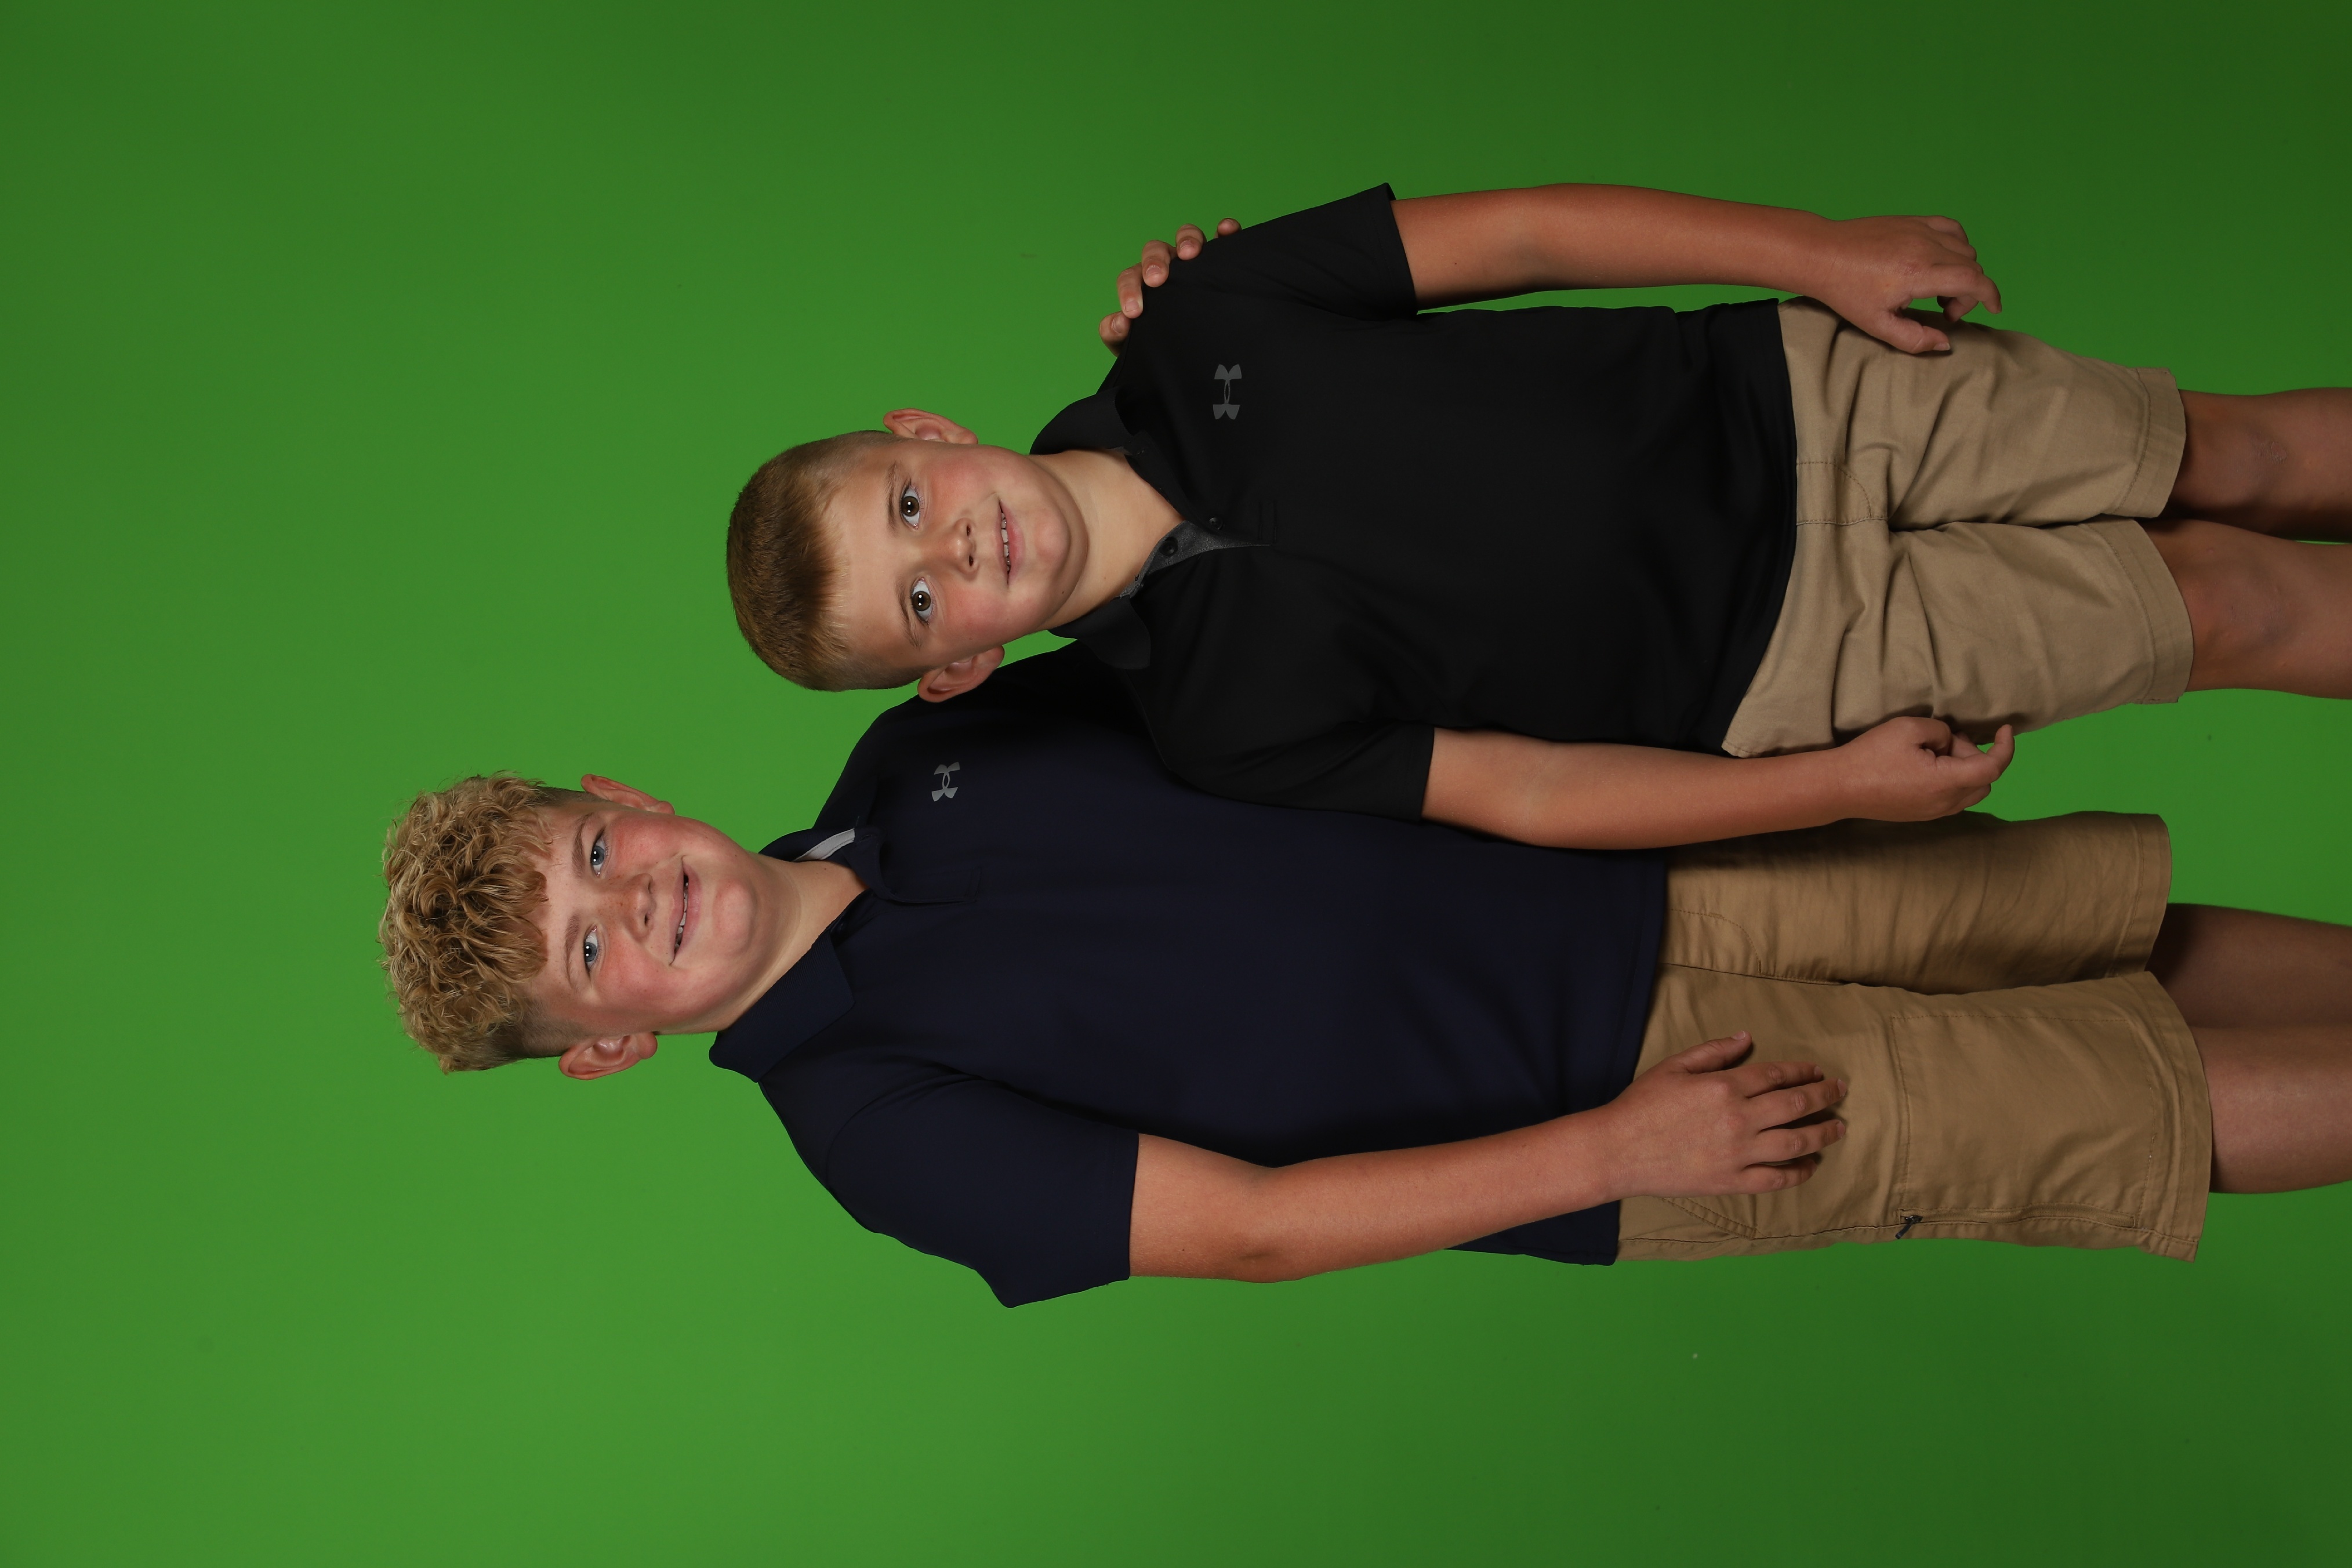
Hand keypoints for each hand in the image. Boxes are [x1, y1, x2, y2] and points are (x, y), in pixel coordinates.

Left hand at [1099, 217, 1240, 352]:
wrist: (1193, 353)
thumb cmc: (1161, 344)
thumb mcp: (1134, 344)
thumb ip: (1116, 334)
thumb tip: (1119, 322)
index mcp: (1143, 284)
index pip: (1130, 277)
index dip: (1129, 290)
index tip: (1133, 312)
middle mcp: (1167, 267)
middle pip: (1155, 250)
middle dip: (1154, 261)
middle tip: (1156, 280)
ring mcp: (1193, 262)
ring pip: (1187, 237)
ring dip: (1188, 240)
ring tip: (1191, 253)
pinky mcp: (1220, 260)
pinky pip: (1223, 239)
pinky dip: (1225, 231)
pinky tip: (1226, 230)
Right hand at [1592, 1033, 1845, 1198]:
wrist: (1618, 1150)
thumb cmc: (1642, 1104)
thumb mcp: (1674, 1066)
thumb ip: (1713, 1051)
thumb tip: (1747, 1038)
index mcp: (1724, 1086)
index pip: (1777, 1075)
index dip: (1802, 1071)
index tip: (1817, 1071)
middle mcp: (1739, 1118)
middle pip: (1796, 1105)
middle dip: (1824, 1096)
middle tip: (1839, 1091)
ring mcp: (1738, 1153)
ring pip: (1796, 1142)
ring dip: (1823, 1133)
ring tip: (1838, 1128)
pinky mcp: (1732, 1181)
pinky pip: (1777, 1178)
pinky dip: (1800, 1172)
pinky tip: (1811, 1164)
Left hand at [1803, 214, 2003, 353]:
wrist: (1822, 254)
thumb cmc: (1845, 290)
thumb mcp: (1876, 324)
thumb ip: (1913, 338)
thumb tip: (1944, 343)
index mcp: (1918, 273)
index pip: (1973, 280)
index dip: (1990, 296)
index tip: (1994, 309)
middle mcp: (1924, 247)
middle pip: (1972, 267)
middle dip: (1969, 292)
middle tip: (1944, 310)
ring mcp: (1920, 230)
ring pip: (1965, 248)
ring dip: (1963, 270)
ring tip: (1938, 289)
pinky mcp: (1913, 220)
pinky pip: (1951, 228)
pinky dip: (1957, 245)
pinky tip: (1942, 261)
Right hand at [1832, 715, 2015, 819]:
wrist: (1839, 787)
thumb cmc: (1871, 755)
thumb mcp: (1909, 728)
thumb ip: (1941, 730)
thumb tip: (1948, 742)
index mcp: (1946, 782)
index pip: (1993, 767)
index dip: (2006, 747)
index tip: (2005, 729)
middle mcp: (1945, 803)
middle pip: (1985, 781)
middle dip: (1975, 755)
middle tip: (1947, 738)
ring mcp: (1933, 813)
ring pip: (1970, 792)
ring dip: (1964, 770)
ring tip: (1936, 751)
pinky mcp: (1921, 814)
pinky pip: (1952, 799)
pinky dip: (1952, 780)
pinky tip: (1928, 765)